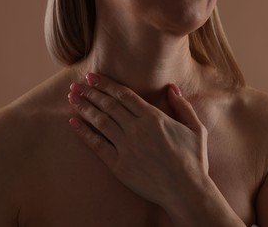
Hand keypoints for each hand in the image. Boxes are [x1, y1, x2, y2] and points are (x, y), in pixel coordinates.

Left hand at [68, 73, 208, 205]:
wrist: (186, 191)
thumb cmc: (193, 159)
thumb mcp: (196, 128)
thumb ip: (183, 106)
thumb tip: (172, 88)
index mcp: (153, 117)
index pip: (124, 95)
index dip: (106, 84)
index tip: (92, 76)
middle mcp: (136, 129)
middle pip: (108, 105)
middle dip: (90, 92)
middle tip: (76, 84)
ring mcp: (126, 147)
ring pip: (100, 121)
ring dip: (84, 107)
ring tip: (71, 97)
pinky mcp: (119, 165)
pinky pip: (97, 145)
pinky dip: (84, 132)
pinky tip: (73, 122)